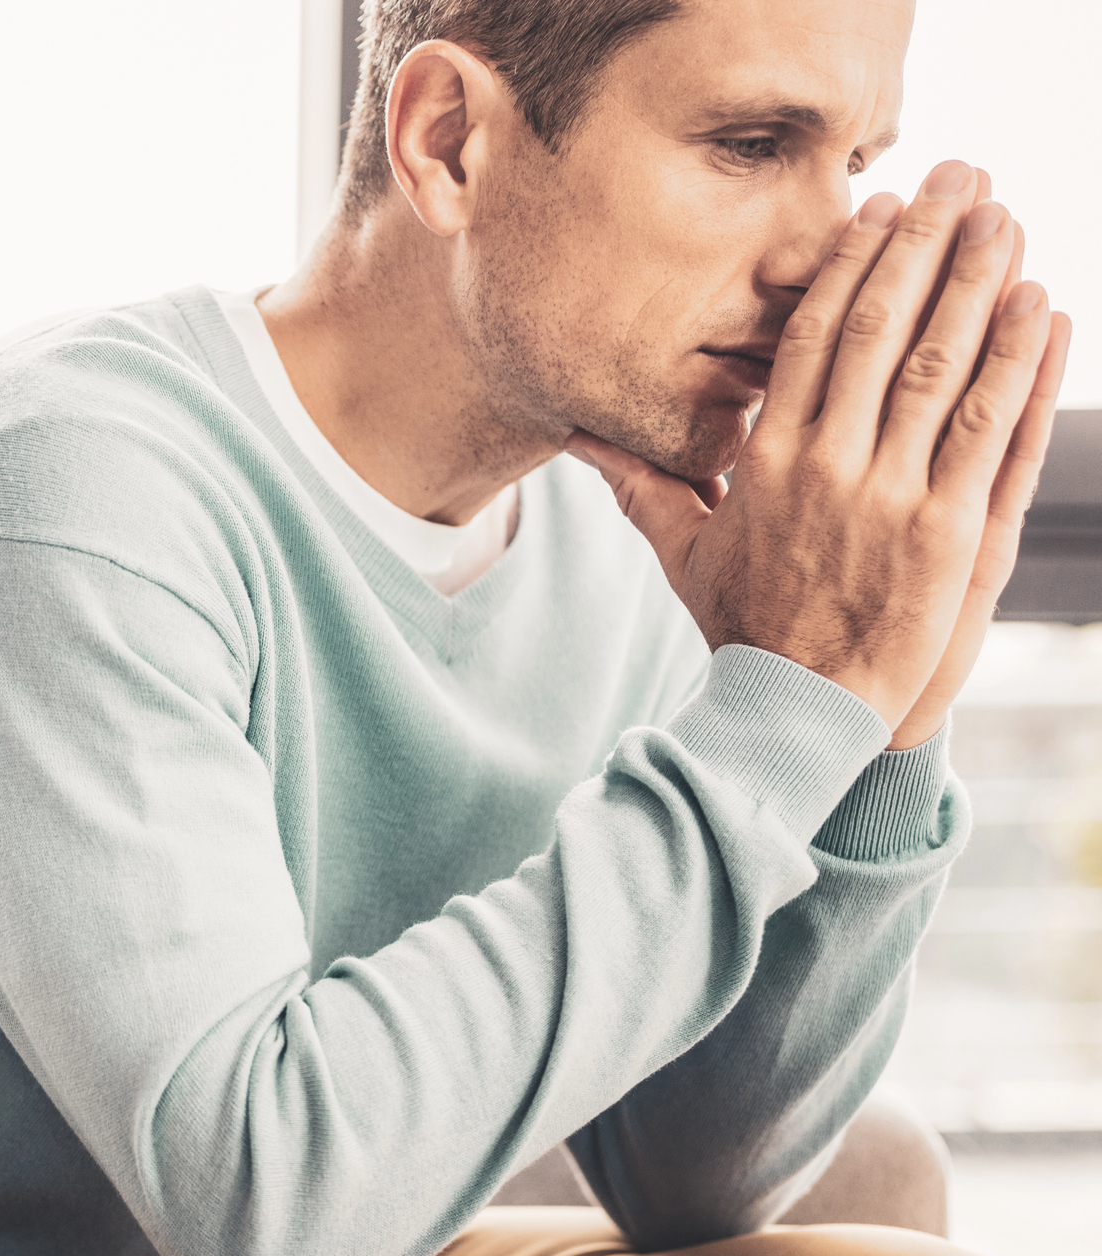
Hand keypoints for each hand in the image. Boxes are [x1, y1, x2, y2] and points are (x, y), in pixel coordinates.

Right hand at [568, 159, 1064, 735]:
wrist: (797, 715)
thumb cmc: (744, 629)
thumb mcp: (683, 552)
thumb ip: (639, 484)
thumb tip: (572, 439)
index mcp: (769, 461)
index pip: (815, 339)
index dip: (852, 266)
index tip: (880, 211)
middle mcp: (831, 468)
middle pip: (885, 332)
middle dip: (926, 246)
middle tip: (960, 179)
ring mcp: (896, 500)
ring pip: (946, 370)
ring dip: (982, 285)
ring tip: (1008, 219)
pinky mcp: (952, 536)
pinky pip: (996, 434)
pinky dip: (1024, 367)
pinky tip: (1045, 308)